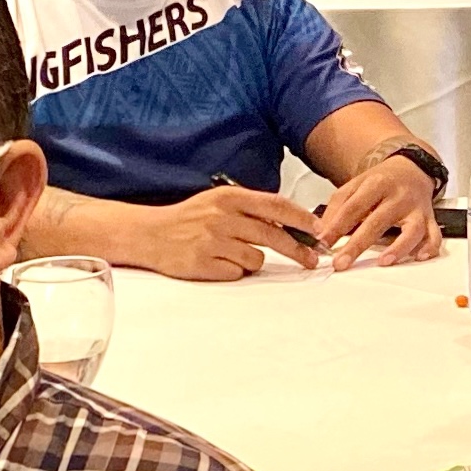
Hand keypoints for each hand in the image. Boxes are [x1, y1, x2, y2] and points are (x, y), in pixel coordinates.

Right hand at [142, 185, 324, 280]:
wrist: (150, 234)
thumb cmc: (190, 218)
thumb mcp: (219, 202)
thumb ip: (251, 210)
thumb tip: (290, 224)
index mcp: (229, 197)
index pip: (275, 206)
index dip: (302, 219)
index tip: (320, 230)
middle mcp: (222, 217)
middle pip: (273, 235)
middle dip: (297, 250)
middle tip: (312, 260)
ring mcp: (212, 241)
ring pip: (256, 258)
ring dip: (252, 261)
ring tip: (231, 254)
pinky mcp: (203, 263)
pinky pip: (236, 273)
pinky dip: (233, 271)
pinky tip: (217, 263)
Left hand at [318, 158, 440, 266]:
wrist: (411, 169)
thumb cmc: (382, 182)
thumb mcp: (355, 185)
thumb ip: (338, 206)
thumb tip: (322, 231)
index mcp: (377, 184)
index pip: (354, 207)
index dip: (337, 226)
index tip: (324, 242)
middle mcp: (398, 196)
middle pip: (377, 221)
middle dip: (358, 244)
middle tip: (341, 262)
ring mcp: (416, 209)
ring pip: (412, 230)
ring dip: (399, 247)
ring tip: (383, 262)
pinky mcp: (430, 219)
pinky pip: (434, 235)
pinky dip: (430, 247)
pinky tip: (419, 257)